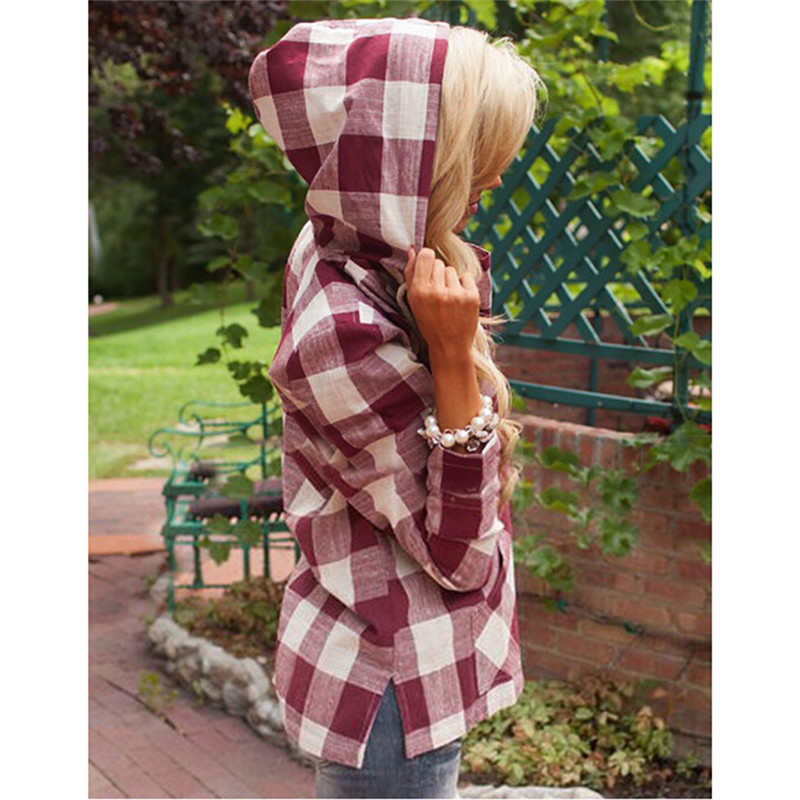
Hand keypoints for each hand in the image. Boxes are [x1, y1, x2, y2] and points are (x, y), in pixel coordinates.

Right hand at [404, 247, 479, 362]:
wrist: (450, 346)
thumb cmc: (429, 322)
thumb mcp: (413, 301)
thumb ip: (411, 274)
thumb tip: (412, 249)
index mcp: (419, 292)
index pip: (426, 256)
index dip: (427, 259)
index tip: (427, 268)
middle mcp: (437, 292)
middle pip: (439, 263)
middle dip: (437, 274)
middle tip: (438, 293)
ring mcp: (456, 294)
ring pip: (451, 270)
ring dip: (450, 281)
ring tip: (448, 298)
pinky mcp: (471, 297)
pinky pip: (466, 276)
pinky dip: (463, 285)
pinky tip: (459, 300)